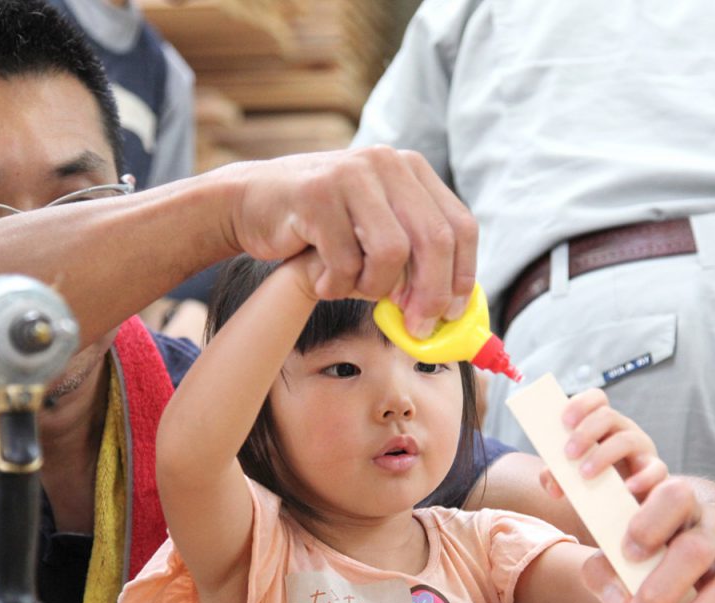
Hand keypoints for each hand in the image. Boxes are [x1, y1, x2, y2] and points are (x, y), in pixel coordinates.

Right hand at [227, 147, 476, 335]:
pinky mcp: (316, 195)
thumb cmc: (322, 226)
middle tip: (416, 327)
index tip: (453, 314)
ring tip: (352, 288)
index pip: (459, 226)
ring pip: (392, 253)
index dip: (462, 276)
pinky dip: (336, 286)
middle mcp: (386, 163)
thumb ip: (413, 254)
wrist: (251, 202)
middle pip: (434, 240)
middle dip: (430, 295)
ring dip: (374, 288)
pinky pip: (346, 261)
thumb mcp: (376, 229)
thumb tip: (450, 310)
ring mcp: (351, 175)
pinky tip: (322, 281)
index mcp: (410, 169)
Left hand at [538, 388, 667, 502]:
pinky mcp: (655, 471)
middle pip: (607, 416)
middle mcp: (624, 429)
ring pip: (626, 440)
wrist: (623, 506)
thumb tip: (553, 485)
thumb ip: (557, 475)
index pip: (596, 399)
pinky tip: (627, 487)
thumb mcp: (573, 475)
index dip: (580, 404)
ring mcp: (642, 448)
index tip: (564, 422)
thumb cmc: (596, 482)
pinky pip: (655, 470)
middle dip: (585, 433)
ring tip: (584, 474)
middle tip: (568, 454)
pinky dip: (642, 478)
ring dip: (602, 456)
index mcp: (602, 424)